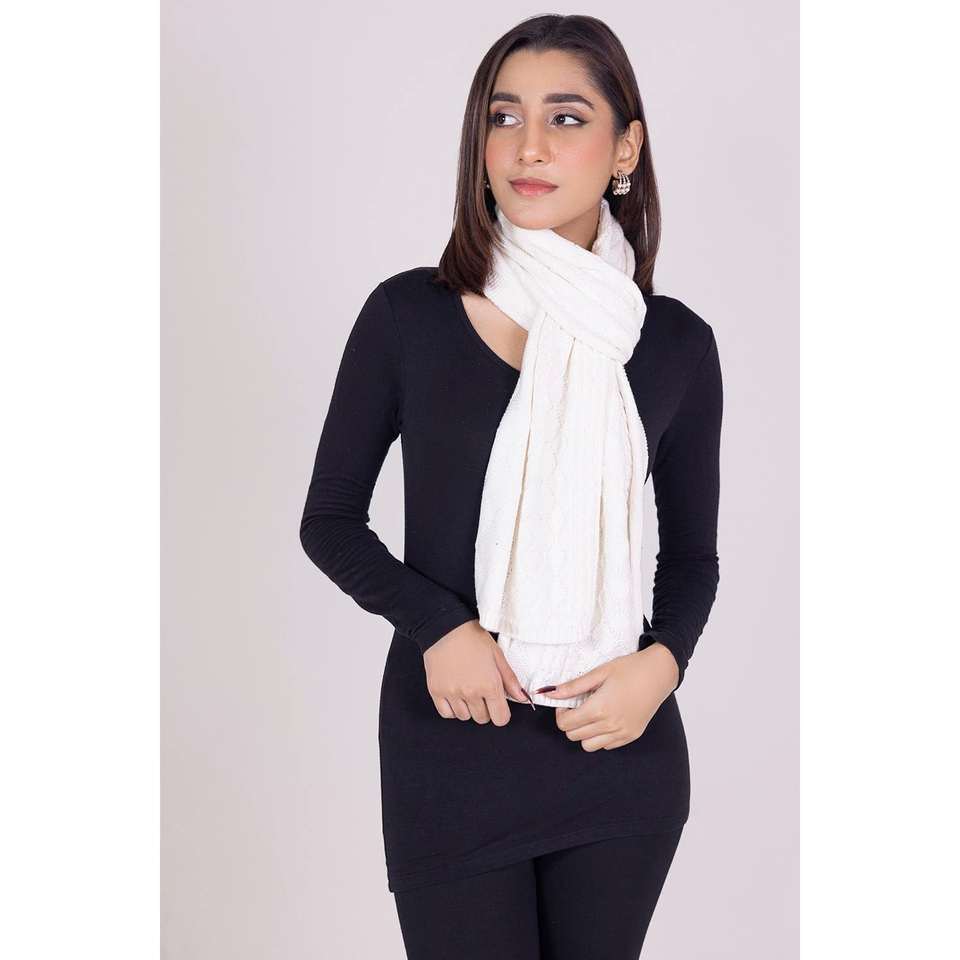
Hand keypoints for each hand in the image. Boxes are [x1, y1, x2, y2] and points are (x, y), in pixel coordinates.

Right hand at [423, 619, 530, 724]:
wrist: (446, 627)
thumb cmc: (473, 638)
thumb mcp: (497, 655)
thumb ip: (510, 680)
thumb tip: (522, 697)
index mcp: (489, 684)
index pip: (500, 719)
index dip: (502, 713)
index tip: (499, 705)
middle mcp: (471, 692)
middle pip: (482, 718)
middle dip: (486, 709)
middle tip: (482, 691)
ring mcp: (452, 693)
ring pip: (465, 717)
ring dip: (469, 708)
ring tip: (467, 689)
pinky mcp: (436, 691)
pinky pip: (447, 714)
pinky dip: (452, 709)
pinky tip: (455, 695)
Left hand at [537, 643, 679, 750]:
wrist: (660, 673)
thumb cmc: (630, 668)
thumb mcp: (599, 672)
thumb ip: (573, 686)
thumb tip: (550, 693)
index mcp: (599, 709)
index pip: (566, 724)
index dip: (561, 713)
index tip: (567, 702)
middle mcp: (610, 725)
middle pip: (574, 736)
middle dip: (571, 722)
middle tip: (579, 706)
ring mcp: (622, 733)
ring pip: (588, 746)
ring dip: (584, 732)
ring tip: (592, 713)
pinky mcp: (631, 736)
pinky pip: (607, 746)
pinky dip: (601, 736)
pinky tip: (606, 718)